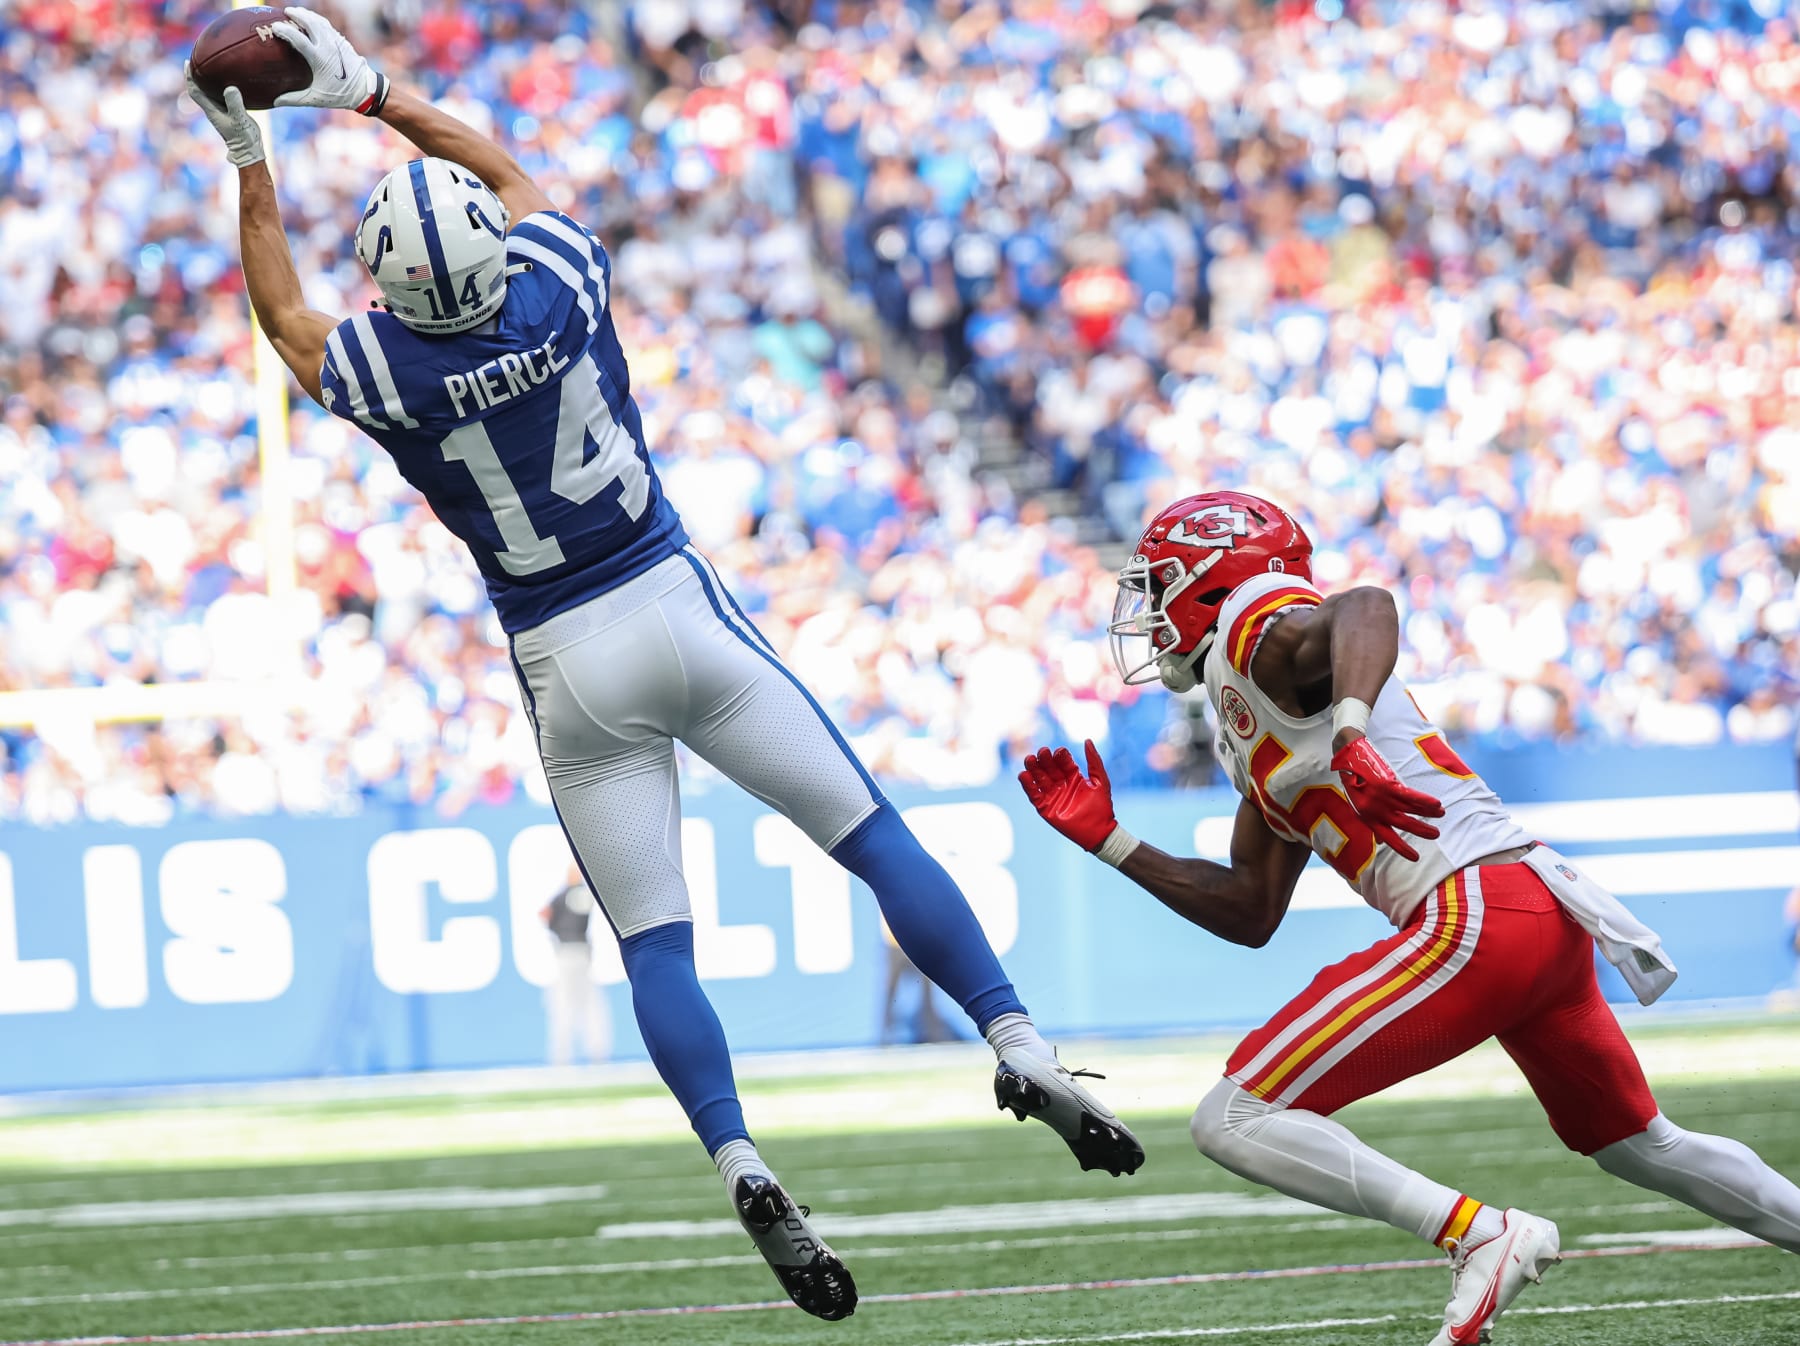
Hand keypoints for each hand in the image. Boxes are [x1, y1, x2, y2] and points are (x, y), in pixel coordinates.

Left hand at [185, 66, 263, 167]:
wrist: (249, 151)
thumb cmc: (244, 137)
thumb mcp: (240, 120)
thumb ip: (235, 104)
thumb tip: (229, 88)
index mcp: (211, 110)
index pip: (195, 91)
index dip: (189, 76)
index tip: (188, 62)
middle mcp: (213, 110)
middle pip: (198, 89)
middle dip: (195, 74)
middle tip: (195, 59)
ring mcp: (220, 112)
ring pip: (208, 92)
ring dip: (206, 80)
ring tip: (209, 67)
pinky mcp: (229, 113)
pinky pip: (220, 96)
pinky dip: (219, 86)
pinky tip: (227, 81)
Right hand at [271, 6, 388, 113]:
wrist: (365, 90)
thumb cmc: (339, 95)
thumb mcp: (316, 98)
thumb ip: (294, 99)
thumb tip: (275, 101)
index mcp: (319, 58)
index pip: (298, 39)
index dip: (285, 31)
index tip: (274, 27)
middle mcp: (328, 46)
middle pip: (309, 23)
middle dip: (297, 15)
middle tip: (285, 12)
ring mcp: (336, 41)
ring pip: (319, 21)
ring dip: (307, 15)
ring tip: (296, 12)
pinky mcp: (342, 41)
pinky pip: (327, 25)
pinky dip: (317, 19)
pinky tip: (311, 19)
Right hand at [1018, 740, 1117, 851]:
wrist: (1099, 831)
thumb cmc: (1102, 807)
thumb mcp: (1101, 781)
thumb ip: (1094, 761)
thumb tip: (1087, 740)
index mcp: (1074, 777)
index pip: (1063, 762)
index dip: (1060, 756)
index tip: (1060, 752)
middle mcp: (1061, 785)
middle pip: (1049, 768)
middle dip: (1045, 760)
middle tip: (1042, 752)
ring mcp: (1052, 796)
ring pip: (1039, 779)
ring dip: (1033, 769)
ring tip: (1029, 759)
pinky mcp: (1045, 808)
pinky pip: (1034, 795)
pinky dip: (1027, 785)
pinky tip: (1023, 775)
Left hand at [1330, 736, 1444, 862]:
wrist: (1347, 758)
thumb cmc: (1354, 783)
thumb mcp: (1357, 806)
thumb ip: (1371, 822)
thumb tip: (1381, 841)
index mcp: (1367, 818)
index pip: (1388, 838)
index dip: (1402, 849)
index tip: (1416, 858)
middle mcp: (1375, 810)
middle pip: (1402, 824)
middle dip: (1421, 830)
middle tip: (1436, 834)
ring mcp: (1381, 797)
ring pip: (1410, 809)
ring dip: (1428, 812)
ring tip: (1441, 814)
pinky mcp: (1387, 784)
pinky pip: (1409, 795)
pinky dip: (1424, 800)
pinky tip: (1436, 804)